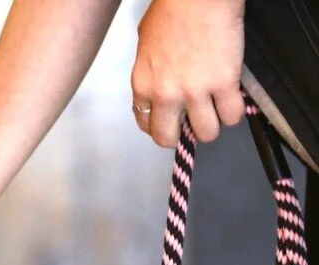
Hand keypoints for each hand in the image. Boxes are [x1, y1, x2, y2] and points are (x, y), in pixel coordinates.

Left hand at [131, 0, 244, 146]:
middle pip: (169, 138)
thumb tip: (159, 83)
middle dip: (182, 134)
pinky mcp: (224, 83)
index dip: (161, 125)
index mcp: (143, 85)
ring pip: (205, 132)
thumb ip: (150, 71)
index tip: (170, 121)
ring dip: (212, 124)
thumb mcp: (146, 44)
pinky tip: (233, 100)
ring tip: (216, 109)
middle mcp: (166, 95)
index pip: (146, 124)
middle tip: (192, 122)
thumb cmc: (174, 8)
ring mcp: (195, 92)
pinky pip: (232, 115)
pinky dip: (235, 112)